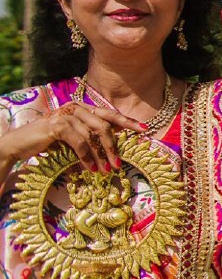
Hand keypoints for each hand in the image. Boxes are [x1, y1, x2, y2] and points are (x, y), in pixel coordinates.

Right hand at [0, 101, 143, 173]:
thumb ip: (90, 136)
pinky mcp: (57, 125)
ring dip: (101, 155)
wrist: (19, 144)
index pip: (109, 114)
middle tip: (119, 164)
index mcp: (82, 108)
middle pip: (104, 125)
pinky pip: (80, 142)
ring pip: (93, 135)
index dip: (127, 121)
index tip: (144, 129)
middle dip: (114, 146)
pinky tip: (90, 168)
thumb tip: (113, 146)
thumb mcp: (72, 137)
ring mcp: (66, 115)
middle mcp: (76, 107)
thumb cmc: (48, 142)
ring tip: (106, 170)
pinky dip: (87, 156)